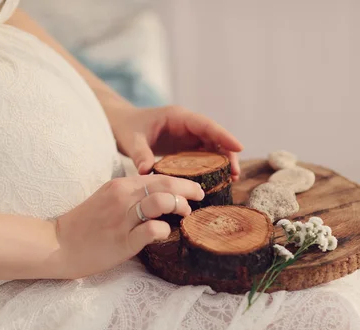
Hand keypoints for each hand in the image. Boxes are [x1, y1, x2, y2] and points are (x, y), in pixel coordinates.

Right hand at [54, 174, 204, 278]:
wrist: (57, 244)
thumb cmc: (84, 225)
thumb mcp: (107, 200)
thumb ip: (130, 196)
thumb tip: (158, 199)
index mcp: (120, 185)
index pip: (159, 176)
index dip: (182, 182)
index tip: (194, 189)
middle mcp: (123, 197)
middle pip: (165, 186)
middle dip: (188, 190)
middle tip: (200, 198)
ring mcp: (123, 219)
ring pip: (161, 202)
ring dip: (180, 207)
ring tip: (185, 215)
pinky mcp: (123, 241)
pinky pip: (152, 230)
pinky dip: (164, 230)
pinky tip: (166, 234)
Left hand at [108, 104, 243, 180]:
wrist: (121, 126)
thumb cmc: (127, 128)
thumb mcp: (132, 140)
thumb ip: (139, 154)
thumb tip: (145, 172)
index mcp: (177, 117)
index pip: (205, 125)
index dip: (223, 135)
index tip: (239, 147)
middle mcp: (187, 125)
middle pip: (214, 137)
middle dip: (227, 154)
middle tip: (236, 174)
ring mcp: (187, 136)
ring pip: (212, 147)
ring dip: (222, 162)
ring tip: (231, 180)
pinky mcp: (184, 148)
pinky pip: (202, 156)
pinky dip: (210, 167)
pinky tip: (216, 181)